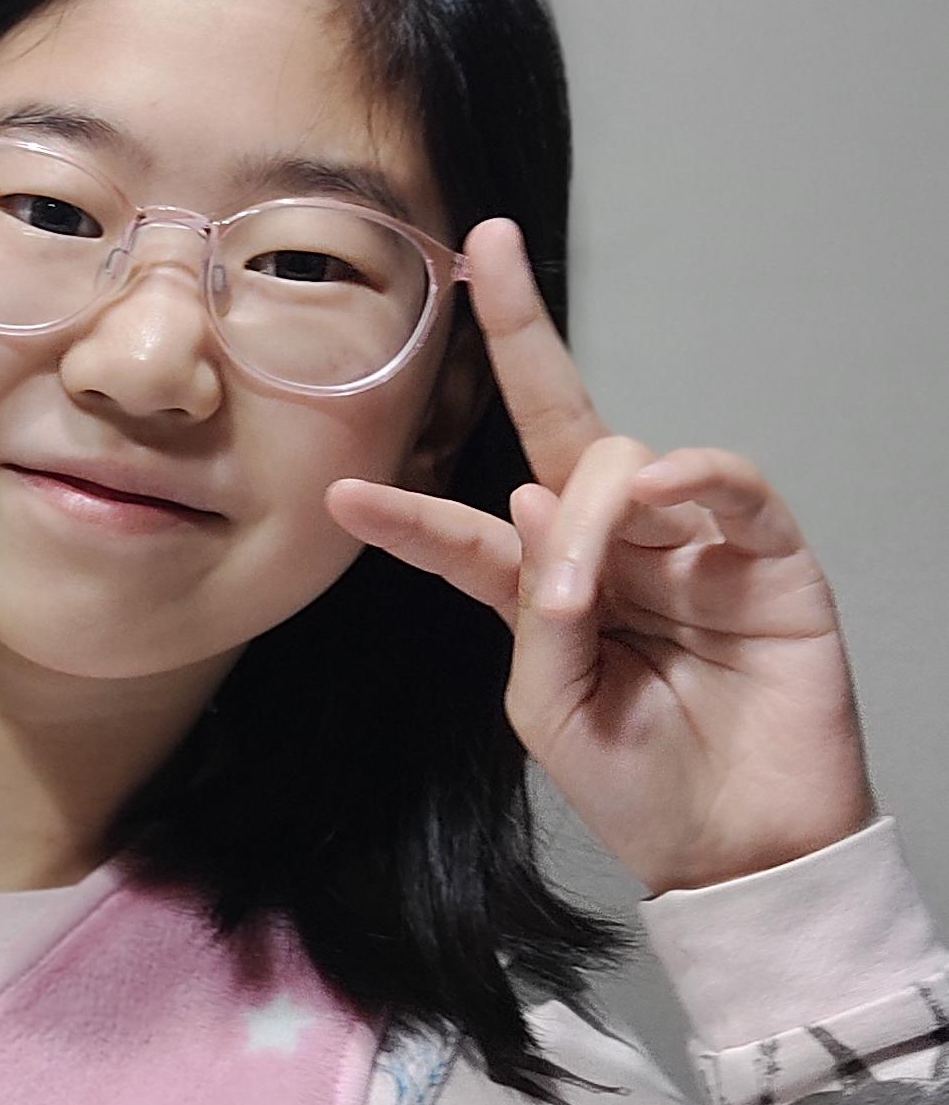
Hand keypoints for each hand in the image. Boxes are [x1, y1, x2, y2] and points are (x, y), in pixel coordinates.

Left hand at [324, 218, 875, 895]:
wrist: (742, 851)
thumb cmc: (642, 789)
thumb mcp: (550, 708)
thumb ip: (530, 609)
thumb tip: (532, 496)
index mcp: (547, 592)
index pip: (469, 528)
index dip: (409, 508)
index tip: (340, 495)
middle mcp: (614, 548)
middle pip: (558, 423)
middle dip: (521, 330)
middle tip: (486, 253)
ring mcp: (688, 542)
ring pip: (623, 459)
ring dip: (588, 513)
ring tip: (584, 596)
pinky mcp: (765, 554)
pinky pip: (726, 480)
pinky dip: (687, 475)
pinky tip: (654, 498)